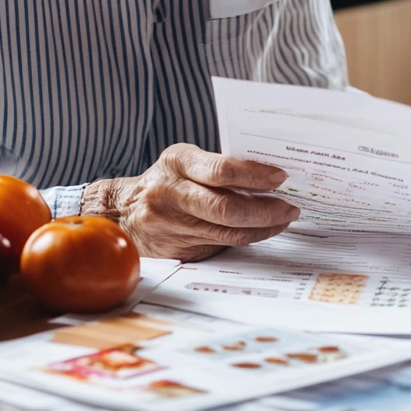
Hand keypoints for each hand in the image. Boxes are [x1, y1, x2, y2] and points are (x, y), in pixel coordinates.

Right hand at [82, 143, 299, 260]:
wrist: (120, 213)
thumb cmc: (166, 180)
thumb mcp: (185, 161)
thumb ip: (218, 166)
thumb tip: (269, 174)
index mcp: (177, 162)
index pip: (221, 170)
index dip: (254, 175)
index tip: (280, 177)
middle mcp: (171, 194)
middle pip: (226, 208)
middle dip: (265, 209)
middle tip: (290, 207)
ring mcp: (171, 225)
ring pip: (227, 231)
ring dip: (263, 226)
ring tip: (285, 217)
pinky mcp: (177, 249)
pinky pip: (221, 245)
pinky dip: (248, 237)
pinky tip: (265, 229)